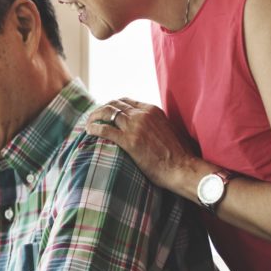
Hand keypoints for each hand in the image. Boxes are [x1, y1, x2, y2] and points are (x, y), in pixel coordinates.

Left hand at [85, 98, 200, 193]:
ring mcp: (135, 126)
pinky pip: (105, 129)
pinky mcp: (129, 141)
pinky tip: (88, 131)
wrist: (182, 168)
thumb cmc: (179, 155)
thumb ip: (157, 124)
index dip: (113, 106)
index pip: (126, 101)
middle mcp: (142, 114)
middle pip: (114, 105)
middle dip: (101, 109)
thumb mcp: (169, 130)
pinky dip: (94, 128)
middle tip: (94, 117)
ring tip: (88, 123)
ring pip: (107, 113)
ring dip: (94, 116)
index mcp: (152, 110)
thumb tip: (151, 127)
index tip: (106, 113)